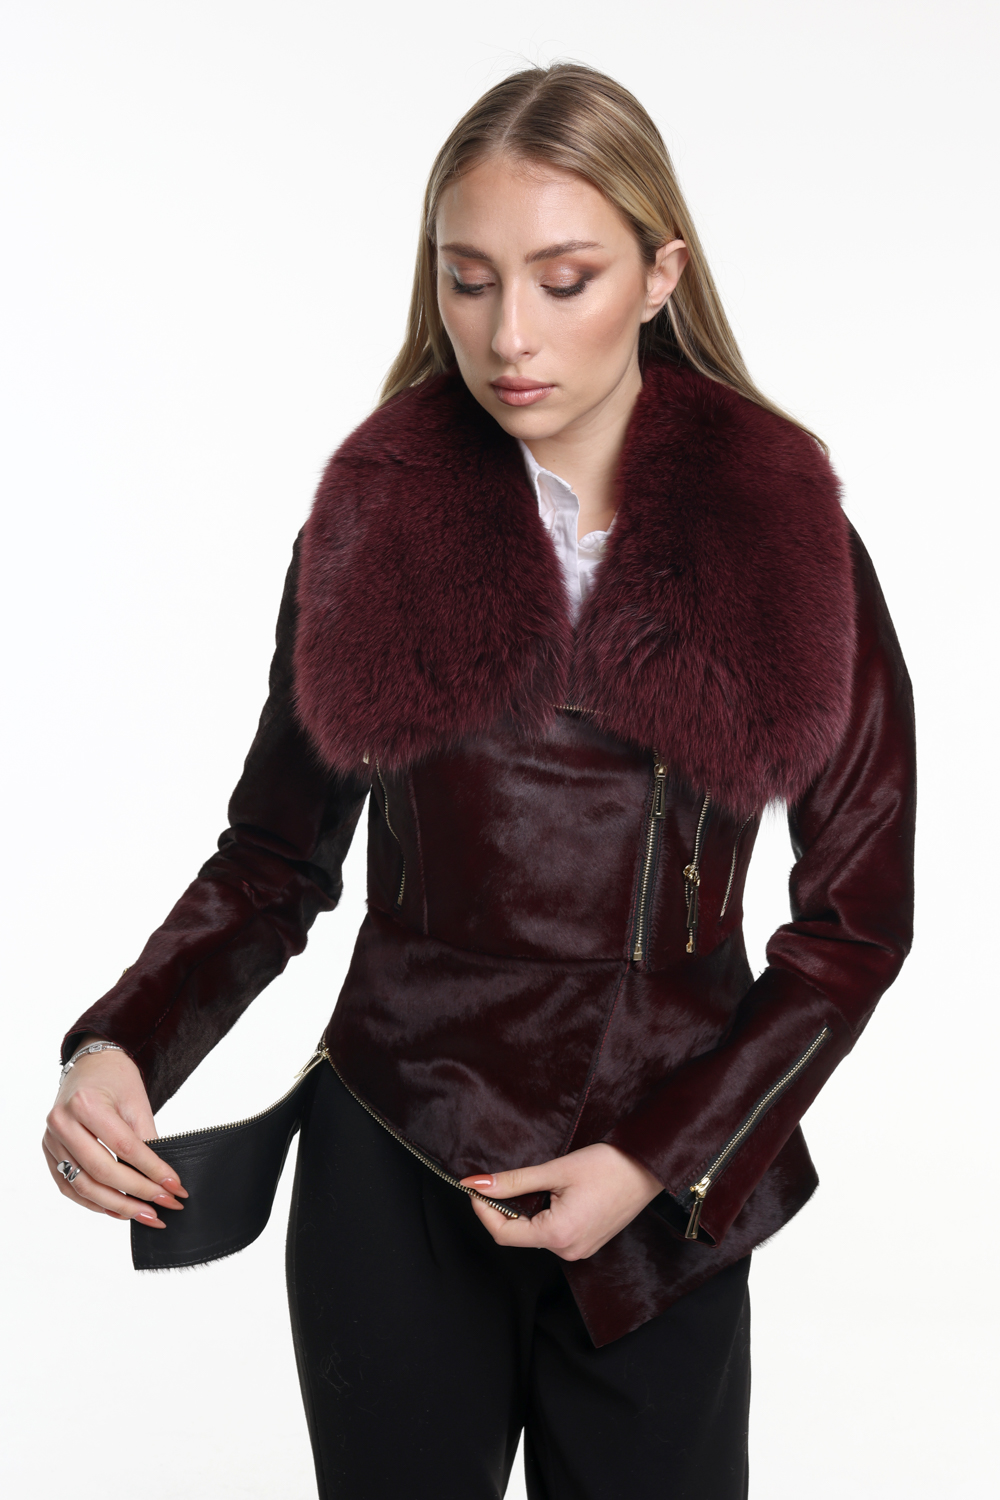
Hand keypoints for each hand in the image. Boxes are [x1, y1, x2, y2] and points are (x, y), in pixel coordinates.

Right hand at [43, 1038, 187, 1227]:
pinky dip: (94, 1202)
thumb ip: (146, 1140)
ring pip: (83, 1186)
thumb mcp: (137, 1103)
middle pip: (101, 1171)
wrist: (91, 1064)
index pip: (124, 1147)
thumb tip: (161, 1180)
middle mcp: (62, 1123)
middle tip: (163, 1207)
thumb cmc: (116, 1079)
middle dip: (137, 1193)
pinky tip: (118, 1209)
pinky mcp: (49, 1152)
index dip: (151, 1172)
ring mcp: (51, 1140)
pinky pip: (69, 1186)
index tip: (174, 1188)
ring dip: (116, 1205)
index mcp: (85, 1104)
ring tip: (144, 1214)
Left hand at [460, 1142, 661, 1259]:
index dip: (483, 1211)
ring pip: (536, 1234)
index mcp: (559, 1235)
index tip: (474, 1188)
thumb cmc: (608, 1166)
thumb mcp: (556, 1170)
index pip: (504, 1234)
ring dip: (524, 1212)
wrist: (648, 1167)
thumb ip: (514, 1181)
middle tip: (495, 1181)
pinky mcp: (587, 1242)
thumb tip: (478, 1184)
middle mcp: (569, 1250)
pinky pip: (554, 1234)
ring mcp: (580, 1249)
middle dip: (503, 1210)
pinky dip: (542, 1215)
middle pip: (519, 1235)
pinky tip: (549, 1193)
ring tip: (527, 1184)